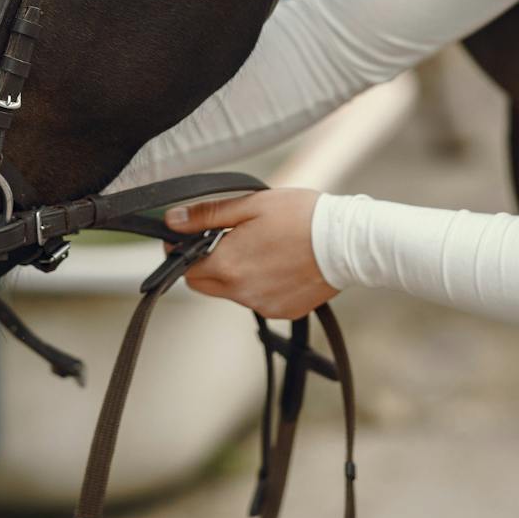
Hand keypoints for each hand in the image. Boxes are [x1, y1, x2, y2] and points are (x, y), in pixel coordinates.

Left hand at [163, 188, 340, 320]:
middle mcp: (241, 293)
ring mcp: (262, 305)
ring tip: (261, 248)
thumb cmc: (302, 218)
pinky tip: (277, 264)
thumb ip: (206, 215)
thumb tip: (172, 221)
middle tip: (227, 240)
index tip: (192, 237)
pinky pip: (257, 299)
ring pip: (231, 292)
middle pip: (205, 284)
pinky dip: (259, 284)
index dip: (184, 250)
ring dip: (235, 273)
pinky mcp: (282, 312)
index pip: (185, 268)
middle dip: (206, 264)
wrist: (346, 243)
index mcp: (227, 266)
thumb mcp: (250, 205)